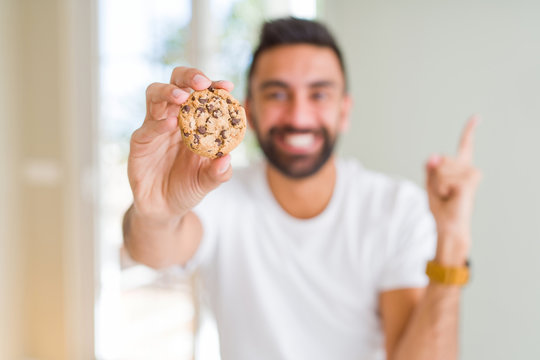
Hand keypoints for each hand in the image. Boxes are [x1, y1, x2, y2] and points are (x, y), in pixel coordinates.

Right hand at [128, 67, 233, 218]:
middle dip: (188, 76)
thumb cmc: (188, 188)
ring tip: (182, 97)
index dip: (213, 86)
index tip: (227, 86)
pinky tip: (170, 124)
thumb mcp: (208, 181)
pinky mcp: (140, 142)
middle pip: (175, 83)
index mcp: (193, 121)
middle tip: (201, 84)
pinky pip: (146, 128)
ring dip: (168, 91)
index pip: (201, 94)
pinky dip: (158, 123)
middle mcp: (173, 117)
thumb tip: (227, 158)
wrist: (164, 209)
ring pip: (154, 95)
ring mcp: (154, 127)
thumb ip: (219, 172)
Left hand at [425, 115, 481, 264]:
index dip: (469, 131)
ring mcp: (470, 174)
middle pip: (440, 159)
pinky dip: (441, 188)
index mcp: (459, 168)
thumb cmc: (441, 208)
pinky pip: (445, 178)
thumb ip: (431, 168)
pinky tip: (451, 196)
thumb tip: (434, 156)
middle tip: (442, 191)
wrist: (449, 226)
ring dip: (437, 184)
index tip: (477, 117)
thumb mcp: (430, 185)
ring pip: (441, 169)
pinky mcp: (470, 181)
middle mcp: (467, 168)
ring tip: (447, 195)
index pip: (465, 145)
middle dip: (434, 176)